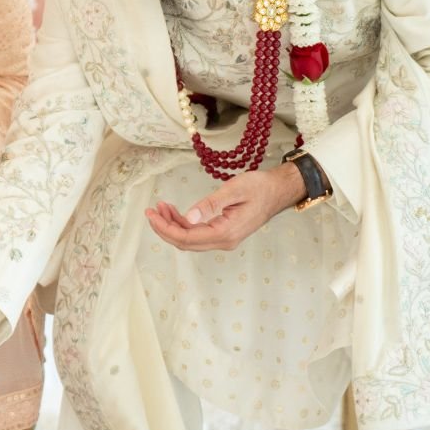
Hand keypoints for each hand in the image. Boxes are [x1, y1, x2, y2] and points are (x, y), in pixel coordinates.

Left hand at [144, 164, 302, 253]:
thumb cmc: (260, 187)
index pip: (186, 238)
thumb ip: (210, 204)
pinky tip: (174, 211)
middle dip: (164, 228)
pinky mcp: (224, 233)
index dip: (165, 228)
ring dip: (172, 225)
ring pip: (190, 239)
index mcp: (225, 233)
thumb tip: (189, 217)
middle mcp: (224, 241)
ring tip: (161, 207)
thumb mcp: (234, 190)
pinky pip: (197, 233)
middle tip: (151, 211)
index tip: (151, 214)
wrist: (279, 190)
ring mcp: (224, 239)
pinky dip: (183, 223)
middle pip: (185, 242)